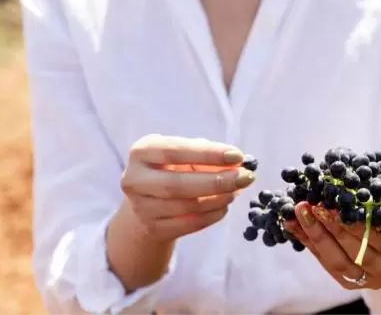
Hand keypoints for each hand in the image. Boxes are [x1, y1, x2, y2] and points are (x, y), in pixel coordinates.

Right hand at [119, 134, 254, 241]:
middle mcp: (135, 179)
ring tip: (236, 190)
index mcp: (141, 151)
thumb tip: (238, 163)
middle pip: (178, 184)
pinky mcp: (154, 229)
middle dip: (217, 181)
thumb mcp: (184, 153)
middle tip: (245, 177)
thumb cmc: (172, 167)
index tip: (237, 156)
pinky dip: (212, 215)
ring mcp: (142, 207)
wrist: (148, 199)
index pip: (175, 151)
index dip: (208, 154)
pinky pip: (189, 224)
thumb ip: (207, 155)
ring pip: (186, 206)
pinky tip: (224, 205)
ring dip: (218, 198)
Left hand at [282, 169, 380, 291]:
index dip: (362, 222)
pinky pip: (327, 264)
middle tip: (313, 203)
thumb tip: (377, 171)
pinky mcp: (353, 284)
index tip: (340, 202)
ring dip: (316, 235)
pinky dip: (309, 242)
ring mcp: (373, 282)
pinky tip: (294, 224)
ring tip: (298, 211)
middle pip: (360, 252)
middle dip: (334, 226)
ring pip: (340, 262)